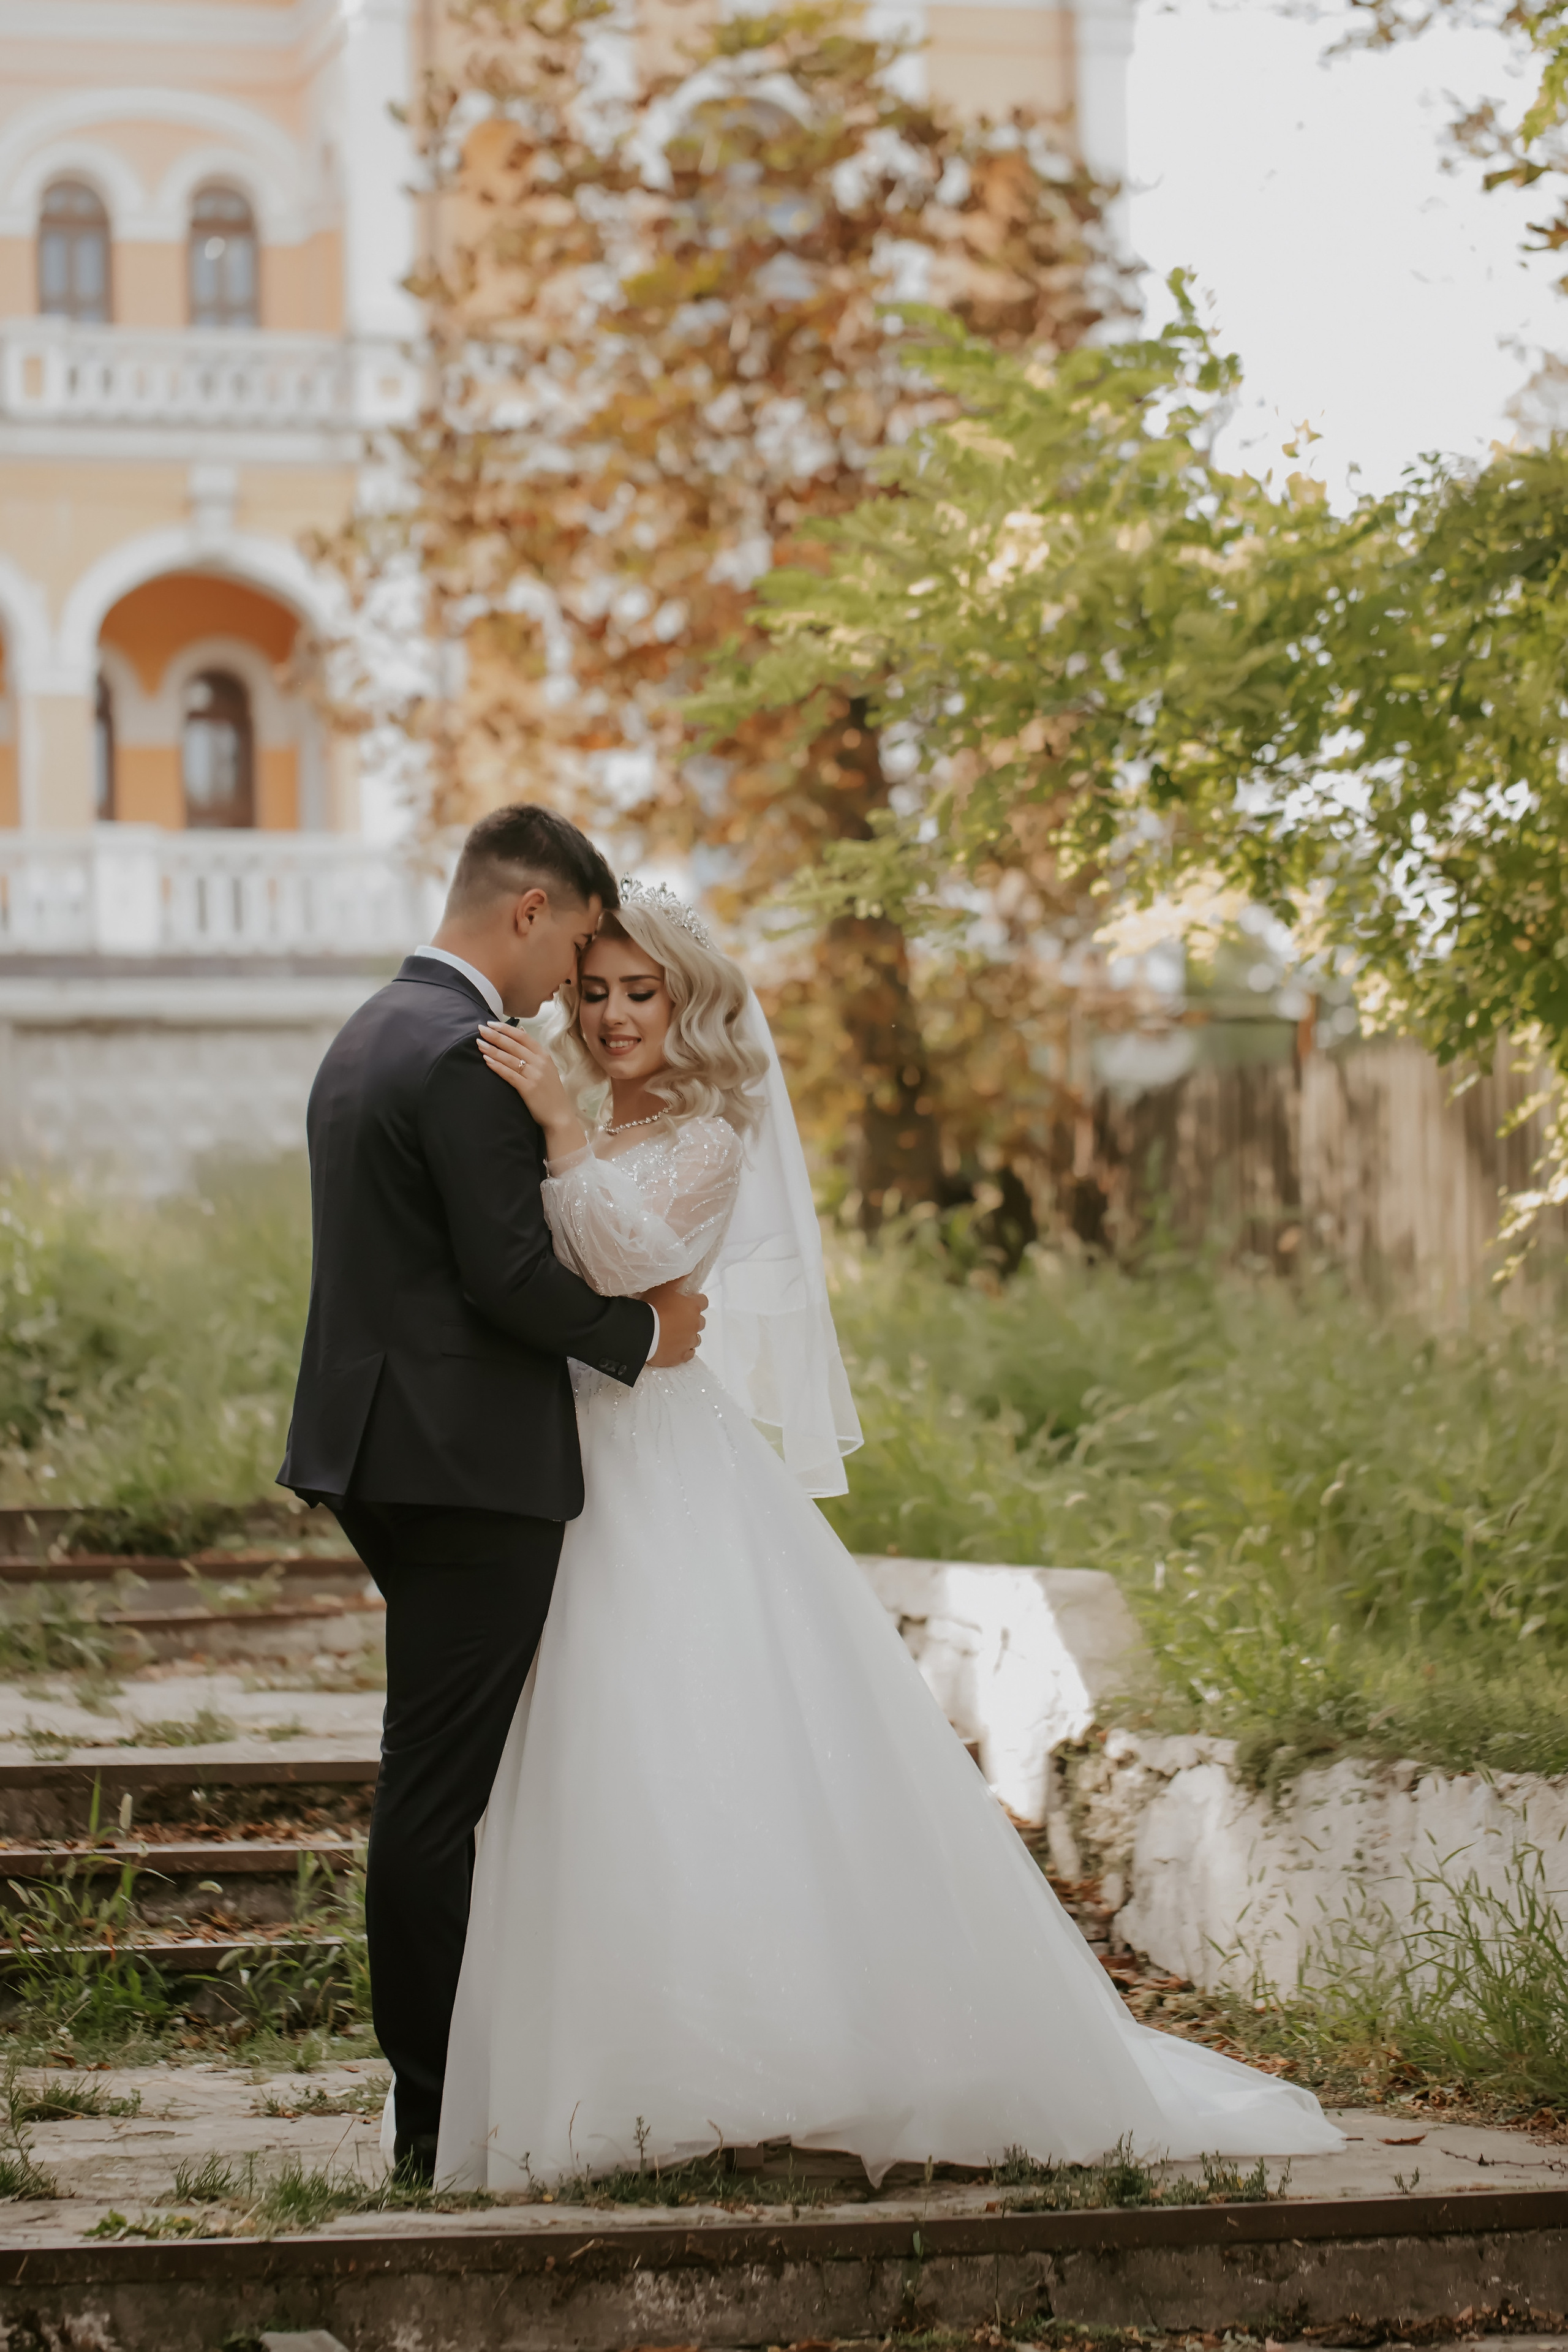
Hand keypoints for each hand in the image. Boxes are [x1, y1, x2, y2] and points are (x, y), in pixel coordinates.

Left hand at [478, 1022, 582, 1153]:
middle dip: (495, 1036)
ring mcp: (534, 1075)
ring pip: (509, 1058)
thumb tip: (520, 1031)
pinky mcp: (528, 1088)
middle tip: (480, 1029)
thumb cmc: (550, 1091)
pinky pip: (509, 1074)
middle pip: (514, 1045)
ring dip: (492, 1049)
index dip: (506, 1029)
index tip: (491, 1023)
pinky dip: (497, 1066)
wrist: (559, 1115)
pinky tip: (486, 1060)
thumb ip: (533, 1050)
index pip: (523, 1037)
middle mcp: (540, 1062)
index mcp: (544, 1055)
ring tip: (479, 1043)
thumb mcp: (546, 1066)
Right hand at [646, 1282, 705, 1366]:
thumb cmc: (653, 1307)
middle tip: (677, 1319)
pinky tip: (675, 1347)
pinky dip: (684, 1350)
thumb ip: (677, 1279)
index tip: (686, 1302)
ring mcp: (689, 1342)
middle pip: (700, 1321)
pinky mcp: (681, 1356)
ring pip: (696, 1339)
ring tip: (674, 1335)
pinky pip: (689, 1354)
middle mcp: (695, 1325)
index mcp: (692, 1307)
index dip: (695, 1301)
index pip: (703, 1301)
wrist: (642, 1333)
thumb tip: (690, 1269)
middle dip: (692, 1320)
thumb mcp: (663, 1288)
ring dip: (688, 1335)